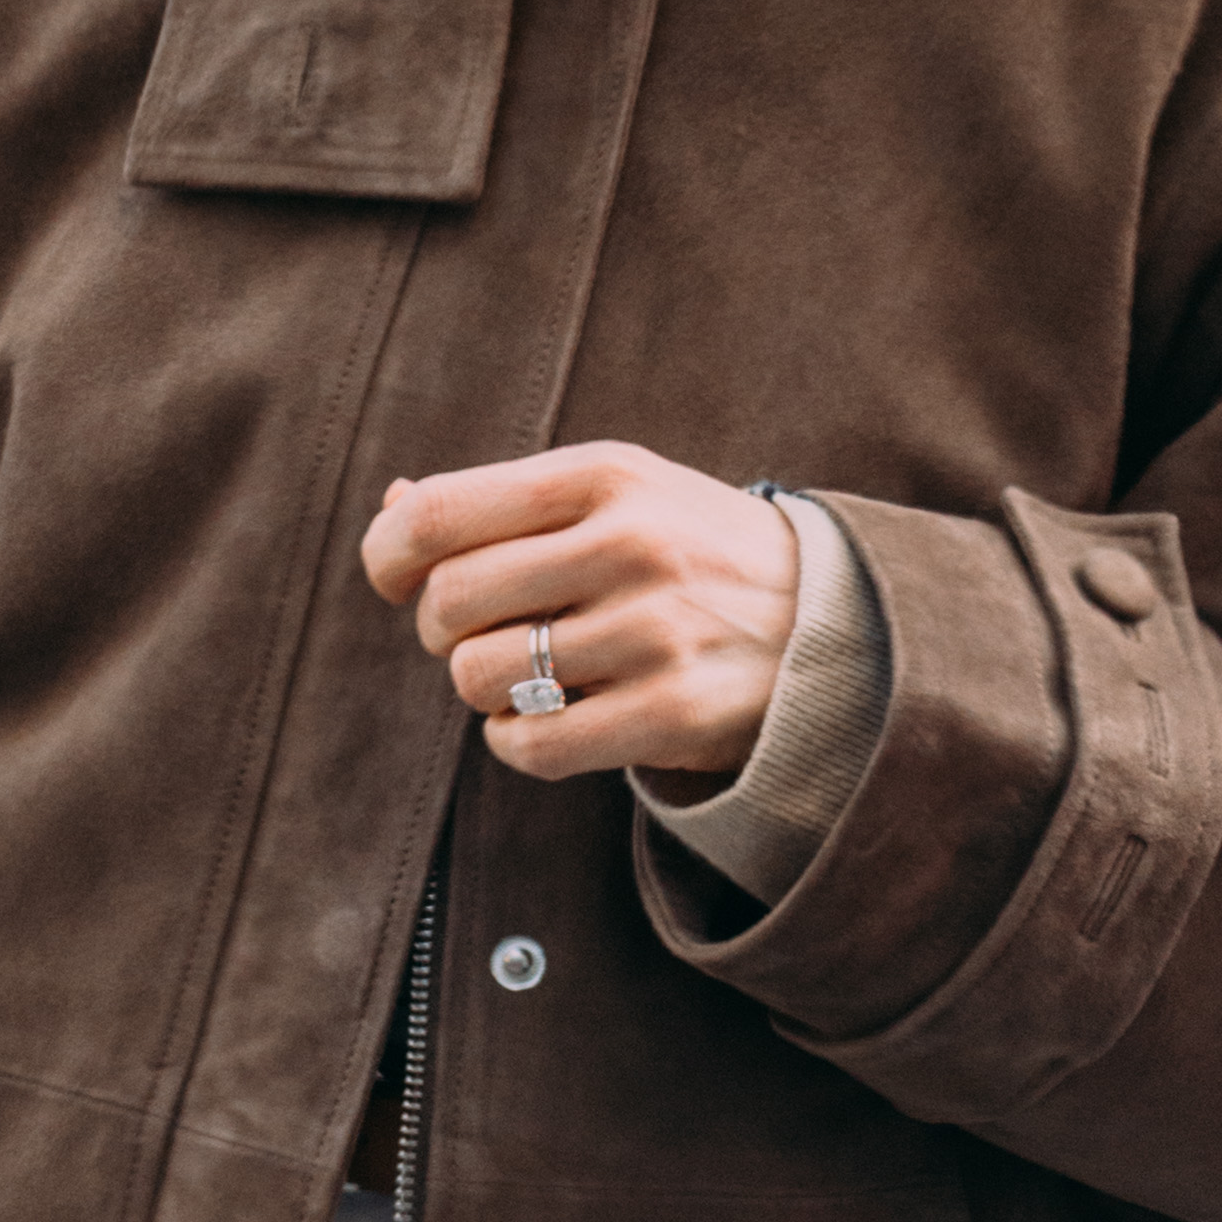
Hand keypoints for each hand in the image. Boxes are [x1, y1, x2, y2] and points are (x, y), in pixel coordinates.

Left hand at [365, 441, 798, 793]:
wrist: (833, 623)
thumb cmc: (693, 554)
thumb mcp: (618, 495)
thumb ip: (505, 501)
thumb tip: (393, 503)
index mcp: (605, 475)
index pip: (438, 514)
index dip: (388, 555)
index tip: (396, 579)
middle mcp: (630, 544)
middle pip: (447, 603)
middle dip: (440, 631)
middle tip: (481, 635)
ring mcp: (655, 631)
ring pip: (479, 677)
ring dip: (485, 688)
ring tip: (535, 676)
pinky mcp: (672, 714)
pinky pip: (529, 745)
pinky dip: (515, 742)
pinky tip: (550, 721)